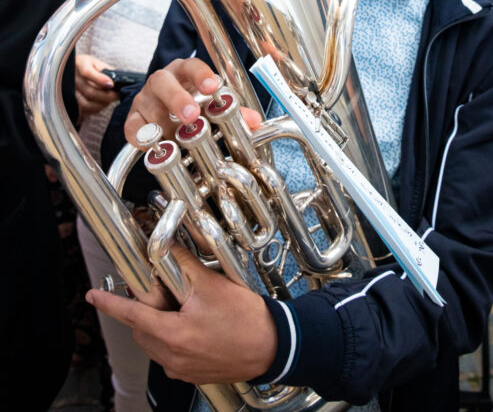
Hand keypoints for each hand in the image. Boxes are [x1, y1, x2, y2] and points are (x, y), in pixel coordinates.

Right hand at [75, 53, 117, 116]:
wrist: (73, 70)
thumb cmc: (89, 66)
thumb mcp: (97, 63)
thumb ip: (107, 71)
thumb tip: (119, 81)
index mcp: (80, 64)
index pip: (86, 72)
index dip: (100, 80)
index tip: (111, 85)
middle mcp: (72, 78)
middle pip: (90, 92)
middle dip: (107, 96)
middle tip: (118, 95)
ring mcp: (69, 91)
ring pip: (86, 104)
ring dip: (102, 104)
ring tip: (110, 100)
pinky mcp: (70, 102)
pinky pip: (83, 110)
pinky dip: (95, 109)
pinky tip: (101, 104)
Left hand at [87, 243, 276, 382]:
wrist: (272, 346)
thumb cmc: (245, 319)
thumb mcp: (211, 285)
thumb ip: (183, 265)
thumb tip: (163, 248)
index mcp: (173, 335)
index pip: (132, 317)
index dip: (110, 304)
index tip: (92, 296)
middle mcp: (172, 357)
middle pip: (142, 330)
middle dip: (142, 310)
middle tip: (156, 290)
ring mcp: (182, 369)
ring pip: (154, 342)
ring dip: (157, 323)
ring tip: (179, 305)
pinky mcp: (192, 373)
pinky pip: (169, 353)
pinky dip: (171, 336)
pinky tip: (190, 322)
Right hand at [125, 58, 261, 146]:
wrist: (165, 110)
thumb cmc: (192, 101)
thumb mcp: (211, 104)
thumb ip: (233, 112)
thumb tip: (255, 122)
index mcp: (184, 71)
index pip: (192, 66)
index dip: (202, 75)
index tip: (213, 87)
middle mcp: (162, 80)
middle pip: (163, 82)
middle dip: (177, 98)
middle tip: (191, 115)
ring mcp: (145, 98)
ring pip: (148, 105)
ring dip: (163, 122)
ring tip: (175, 137)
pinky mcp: (133, 118)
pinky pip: (132, 126)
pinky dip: (141, 136)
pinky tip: (152, 145)